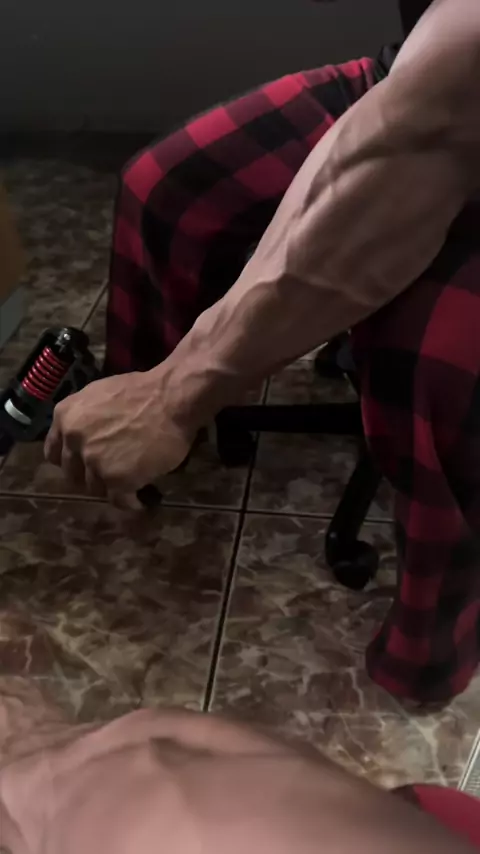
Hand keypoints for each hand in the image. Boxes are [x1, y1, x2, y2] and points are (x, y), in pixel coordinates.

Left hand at [44, 369, 194, 507]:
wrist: (171, 398)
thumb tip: (84, 435)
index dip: (70, 461)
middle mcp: (74, 441)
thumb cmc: (143, 391)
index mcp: (65, 417)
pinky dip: (130, 503)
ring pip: (95, 488)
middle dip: (90, 476)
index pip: (53, 453)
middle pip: (73, 474)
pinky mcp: (117, 479)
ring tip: (130, 483)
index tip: (83, 464)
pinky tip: (139, 501)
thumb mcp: (99, 395)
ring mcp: (94, 462)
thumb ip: (83, 418)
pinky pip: (119, 500)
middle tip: (111, 473)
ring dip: (112, 488)